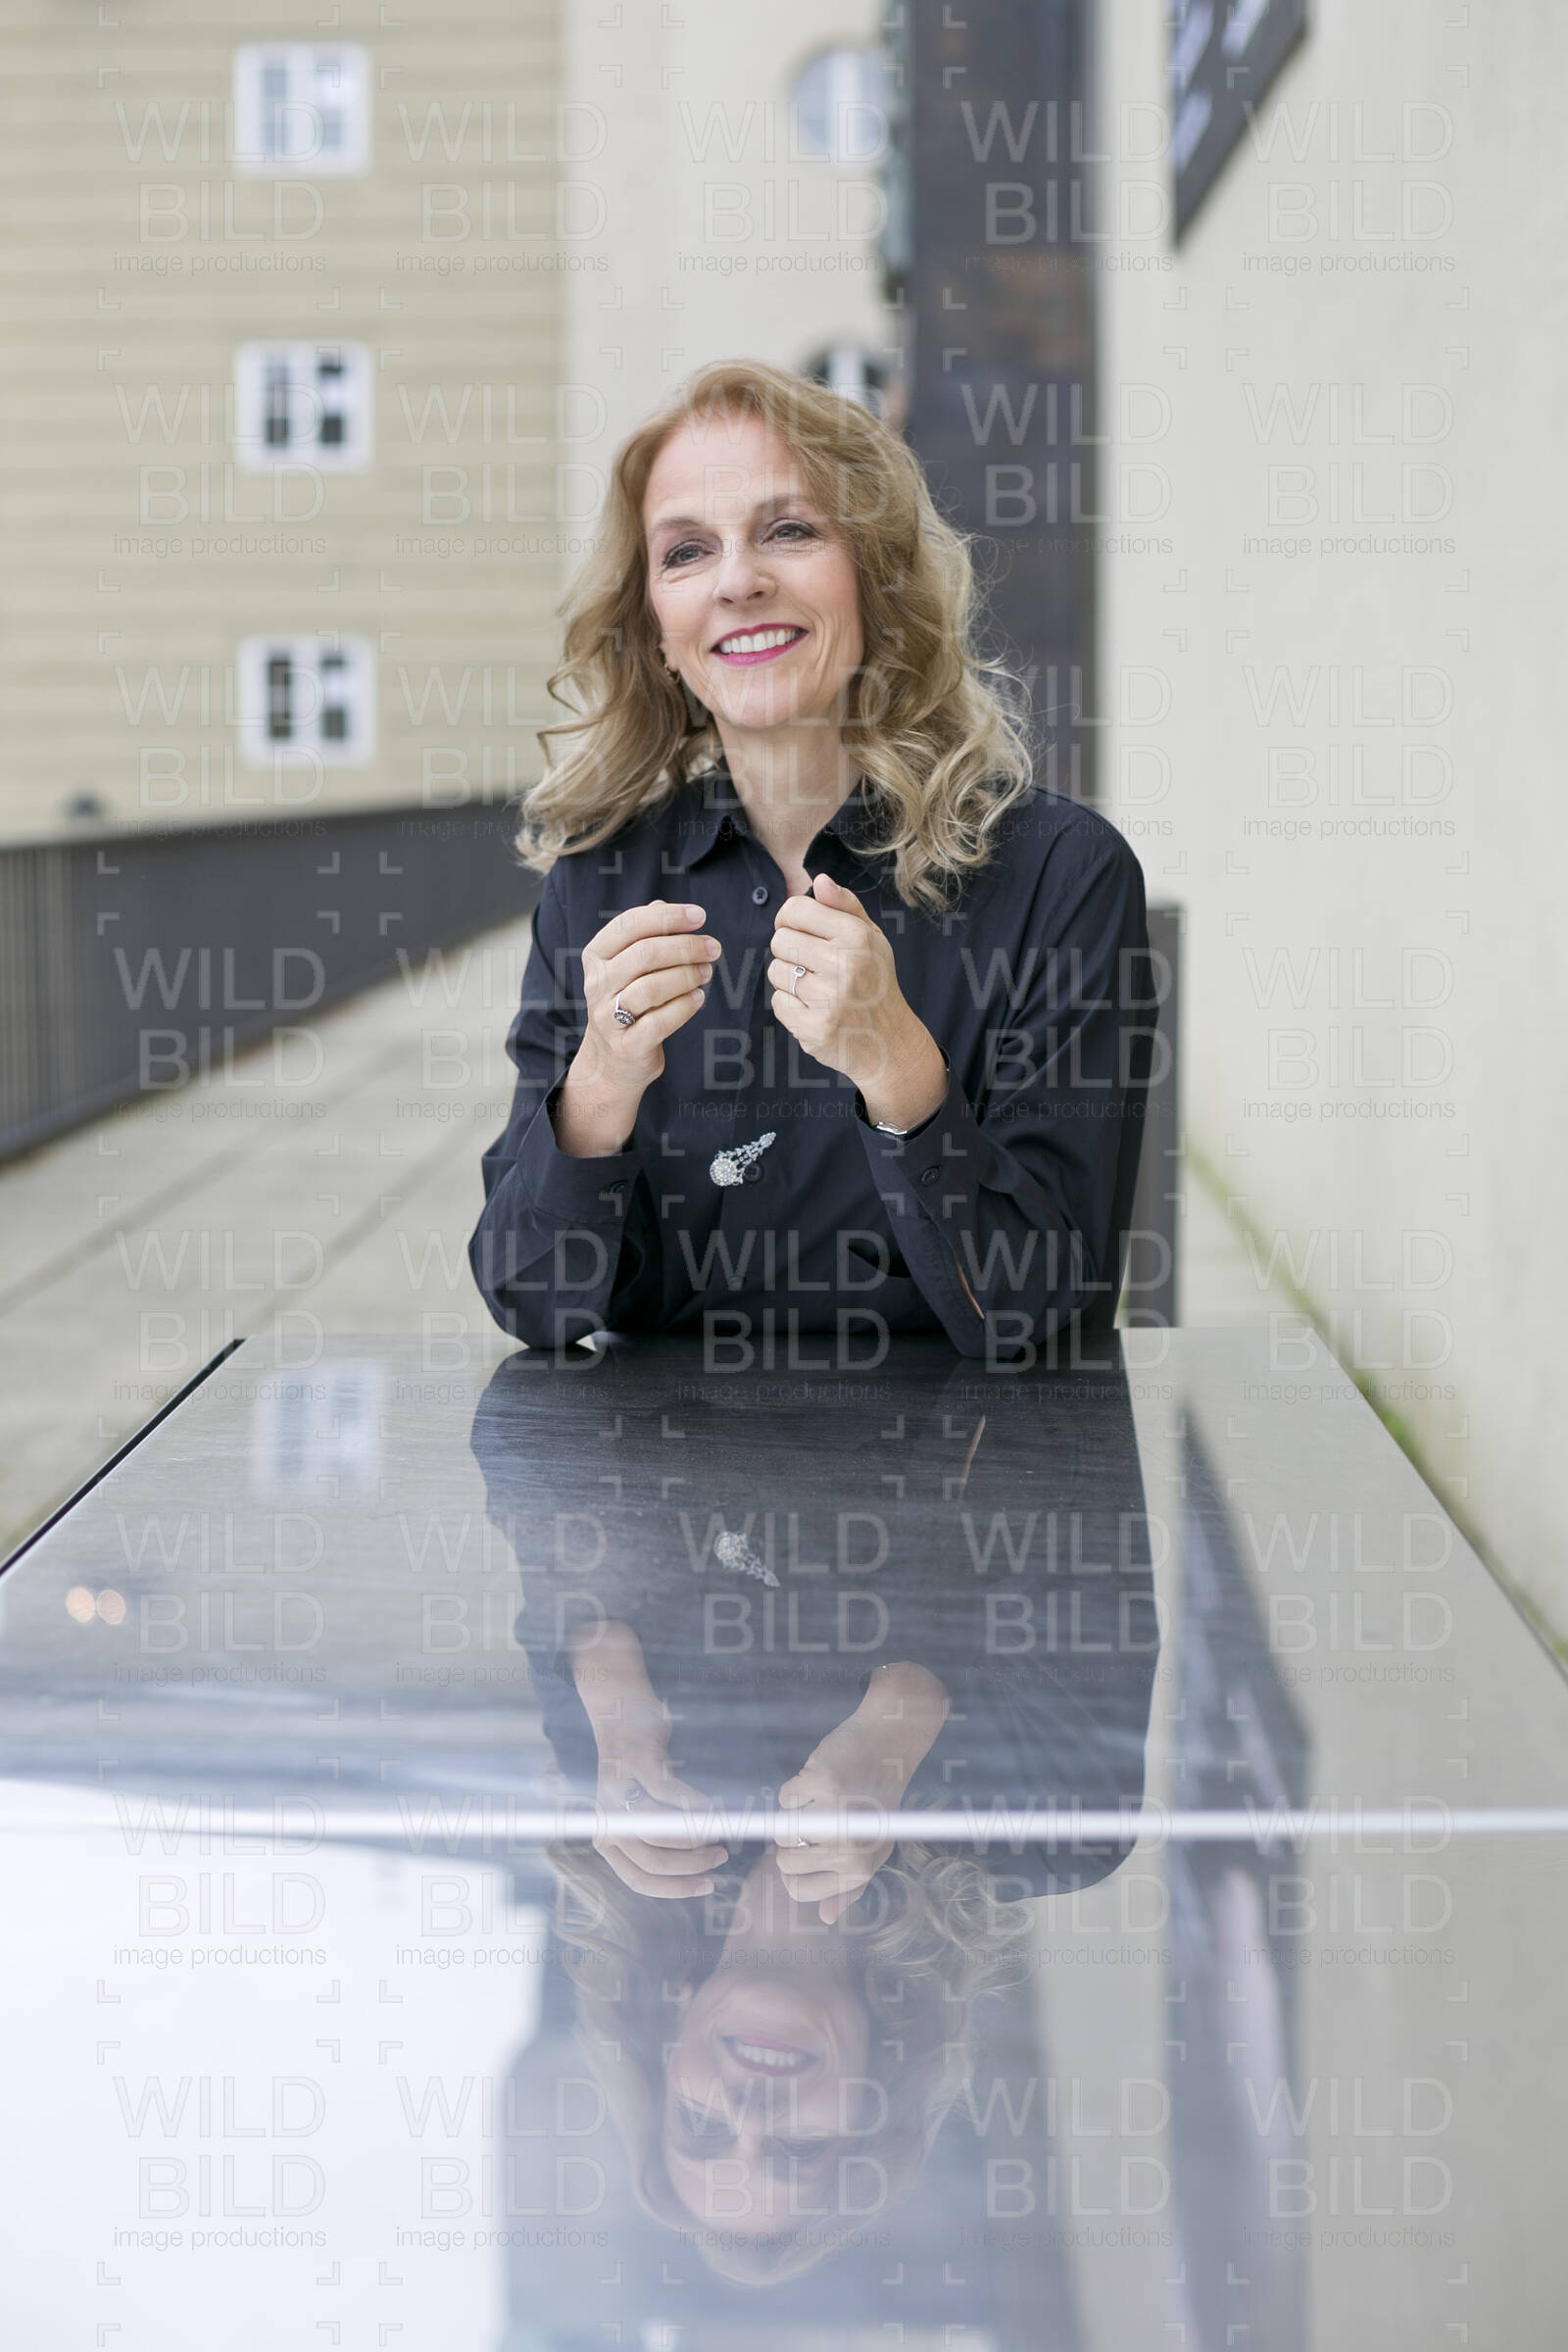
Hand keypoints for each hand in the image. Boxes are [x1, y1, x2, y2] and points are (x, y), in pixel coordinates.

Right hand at [556, 899, 722, 1154]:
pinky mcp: (627, 1046)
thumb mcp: (628, 967)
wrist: (612, 1062)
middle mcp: (597, 985)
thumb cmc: (628, 1003)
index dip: (668, 917)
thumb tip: (663, 904)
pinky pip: (660, 1021)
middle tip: (713, 947)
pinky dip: (685, 1006)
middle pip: (644, 954)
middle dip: (686, 946)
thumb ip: (643, 935)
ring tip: (707, 972)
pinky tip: (698, 997)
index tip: (700, 916)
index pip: (629, 925)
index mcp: (596, 957)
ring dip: (687, 975)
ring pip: (651, 987)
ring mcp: (608, 1017)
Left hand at [594, 1749, 727, 1901]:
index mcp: (606, 1837)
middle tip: (720, 1857)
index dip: (675, 1888)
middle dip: (692, 1866)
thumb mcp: (638, 1810)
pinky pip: (668, 1792)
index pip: (637, 1880)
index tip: (707, 1885)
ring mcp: (618, 1789)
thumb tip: (699, 1867)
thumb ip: (655, 1839)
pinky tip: (709, 1807)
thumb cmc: (638, 1769)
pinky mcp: (636, 1760)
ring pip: (658, 1832)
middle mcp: (606, 1817)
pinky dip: (694, 1804)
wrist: (618, 1714)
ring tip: (718, 1835)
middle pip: (651, 1861)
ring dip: (696, 1839)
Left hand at [767, 873, 938, 1112]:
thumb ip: (845, 907)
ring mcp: (828, 998)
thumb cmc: (876, 983)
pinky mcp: (814, 1027)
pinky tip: (815, 1010)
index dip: (789, 919)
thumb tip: (819, 880)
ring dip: (789, 980)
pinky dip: (791, 1007)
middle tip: (813, 966)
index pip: (795, 909)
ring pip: (776, 972)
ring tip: (817, 989)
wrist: (890, 1042)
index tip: (798, 930)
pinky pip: (779, 1003)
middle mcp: (843, 964)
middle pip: (780, 940)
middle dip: (790, 951)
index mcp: (856, 936)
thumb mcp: (872, 939)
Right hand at [774, 1663, 948, 1923]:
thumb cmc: (878, 1799)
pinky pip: (786, 1798)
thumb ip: (850, 1886)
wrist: (889, 1745)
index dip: (792, 1872)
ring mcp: (835, 1817)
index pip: (799, 1891)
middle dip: (790, 1842)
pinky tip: (824, 1779)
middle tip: (817, 1819)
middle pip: (785, 1863)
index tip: (801, 1852)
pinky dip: (798, 1787)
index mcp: (860, 1868)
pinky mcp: (821, 1784)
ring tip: (823, 1800)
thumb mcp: (874, 1849)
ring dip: (794, 1814)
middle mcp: (849, 1849)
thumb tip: (825, 1918)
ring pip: (782, 1831)